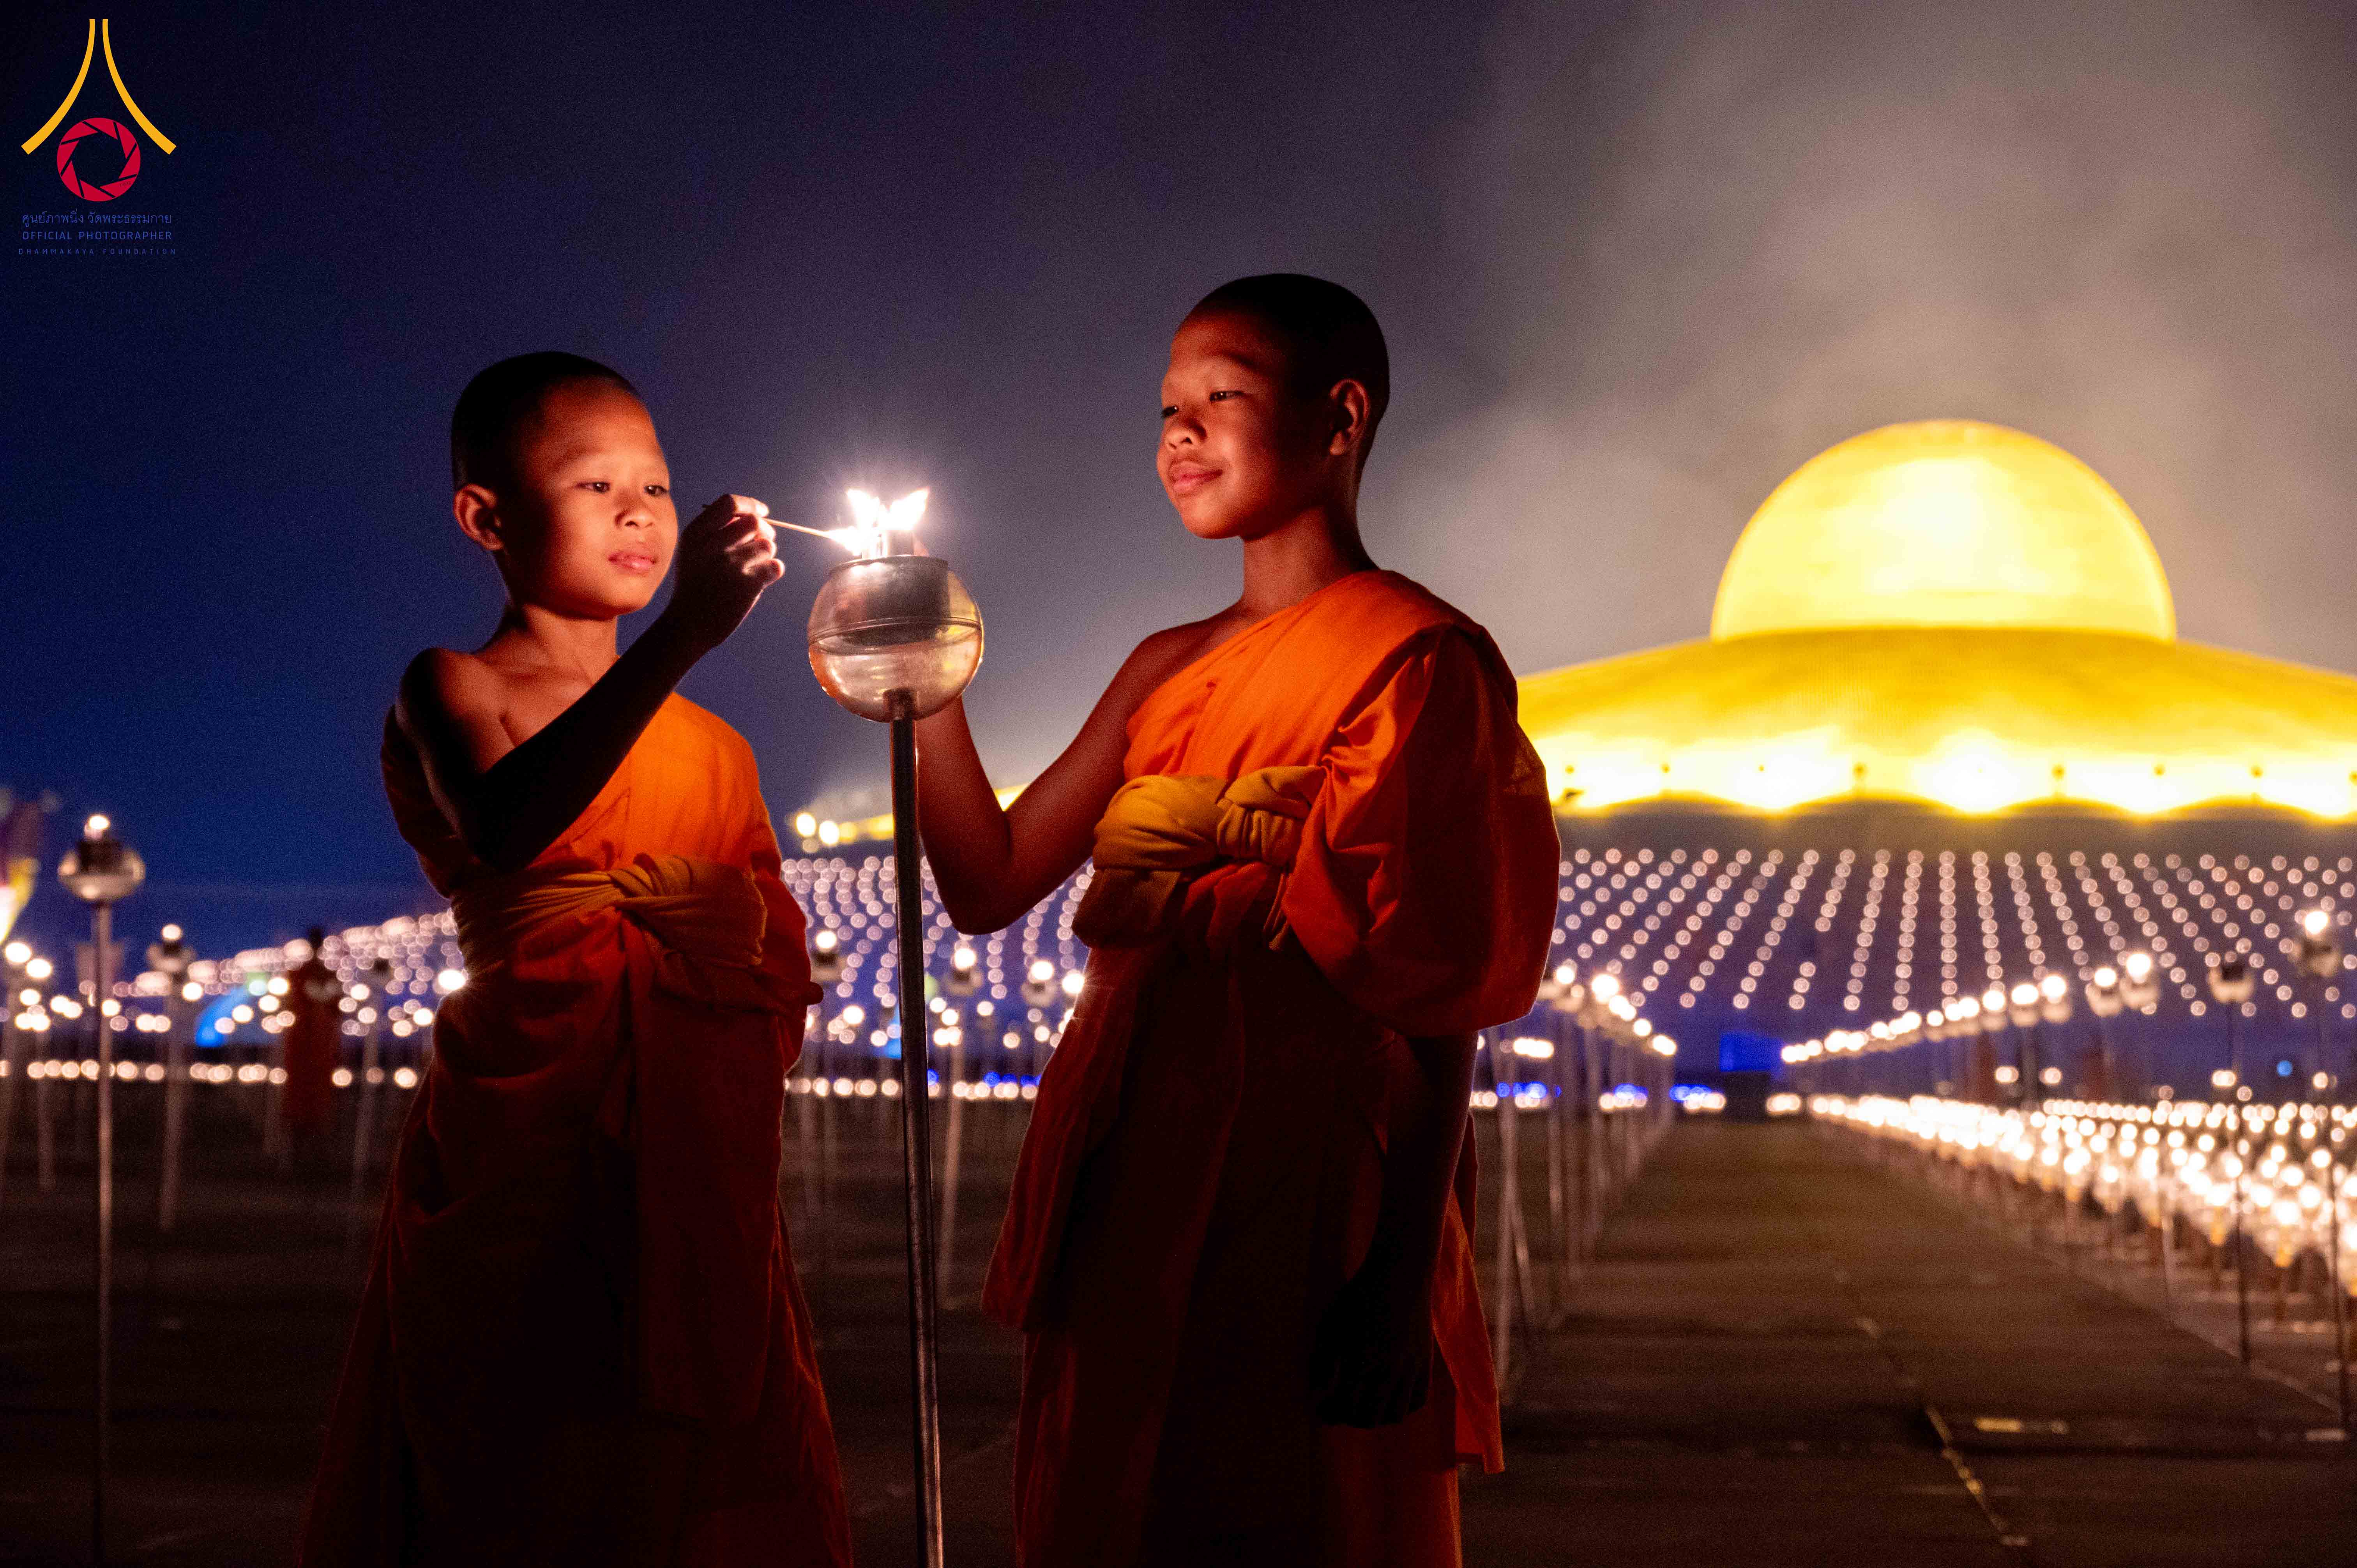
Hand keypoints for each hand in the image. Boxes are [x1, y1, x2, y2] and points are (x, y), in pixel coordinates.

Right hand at [663, 493, 783, 653]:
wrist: (688, 624)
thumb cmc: (694, 587)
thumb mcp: (692, 552)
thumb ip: (716, 532)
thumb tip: (755, 518)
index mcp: (697, 533)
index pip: (730, 503)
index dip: (751, 505)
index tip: (762, 511)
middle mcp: (714, 544)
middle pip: (754, 522)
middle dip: (765, 530)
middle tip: (764, 541)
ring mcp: (732, 564)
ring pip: (767, 545)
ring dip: (767, 554)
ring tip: (755, 566)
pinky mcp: (748, 583)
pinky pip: (775, 566)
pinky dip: (773, 571)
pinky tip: (763, 578)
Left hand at [1310, 1246, 1434, 1426]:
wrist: (1400, 1275)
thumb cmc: (1359, 1298)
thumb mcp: (1329, 1325)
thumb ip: (1319, 1362)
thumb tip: (1317, 1393)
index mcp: (1360, 1362)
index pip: (1342, 1406)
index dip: (1328, 1413)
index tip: (1320, 1408)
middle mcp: (1388, 1371)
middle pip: (1368, 1417)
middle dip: (1349, 1418)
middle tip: (1339, 1408)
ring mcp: (1411, 1369)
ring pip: (1395, 1414)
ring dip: (1376, 1417)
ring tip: (1363, 1406)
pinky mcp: (1426, 1363)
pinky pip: (1418, 1400)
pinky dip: (1403, 1407)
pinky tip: (1388, 1398)